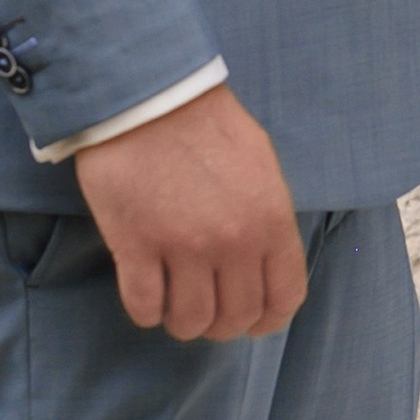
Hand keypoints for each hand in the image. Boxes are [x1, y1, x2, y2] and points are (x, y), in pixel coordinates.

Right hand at [74, 83, 306, 338]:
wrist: (148, 95)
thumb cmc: (206, 124)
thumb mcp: (261, 166)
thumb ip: (268, 218)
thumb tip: (264, 261)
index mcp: (271, 221)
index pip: (284, 298)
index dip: (268, 319)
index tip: (253, 321)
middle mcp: (233, 242)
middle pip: (235, 317)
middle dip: (222, 323)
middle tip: (207, 309)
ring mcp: (183, 248)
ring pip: (190, 321)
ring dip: (183, 321)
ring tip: (175, 304)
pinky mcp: (135, 246)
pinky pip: (144, 306)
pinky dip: (147, 312)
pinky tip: (148, 297)